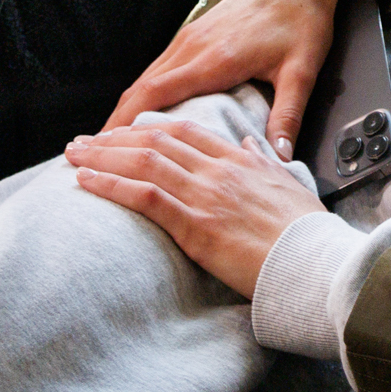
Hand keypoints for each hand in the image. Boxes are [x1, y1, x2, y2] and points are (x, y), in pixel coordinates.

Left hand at [66, 118, 323, 297]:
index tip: (122, 131)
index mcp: (239, 161)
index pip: (185, 132)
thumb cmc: (308, 234)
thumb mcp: (290, 186)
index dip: (148, 128)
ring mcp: (205, 195)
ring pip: (143, 162)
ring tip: (73, 156)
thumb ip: (265, 163)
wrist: (317, 263)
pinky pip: (144, 196)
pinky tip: (86, 182)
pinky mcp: (196, 225)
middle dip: (114, 139)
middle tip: (83, 141)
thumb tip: (253, 143)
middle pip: (155, 142)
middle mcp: (218, 171)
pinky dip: (111, 185)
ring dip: (102, 157)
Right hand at [103, 0, 353, 159]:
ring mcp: (188, 38)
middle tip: (91, 157)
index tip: (106, 151)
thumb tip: (281, 156)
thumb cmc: (301, 21)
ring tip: (107, 144)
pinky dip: (140, 94)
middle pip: (139, 90)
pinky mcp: (192, 34)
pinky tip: (137, 114)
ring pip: (144, 78)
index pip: (156, 95)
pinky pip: (156, 68)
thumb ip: (288, 113)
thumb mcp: (302, 69)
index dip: (127, 126)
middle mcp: (192, 47)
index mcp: (215, 59)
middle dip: (114, 125)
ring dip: (123, 110)